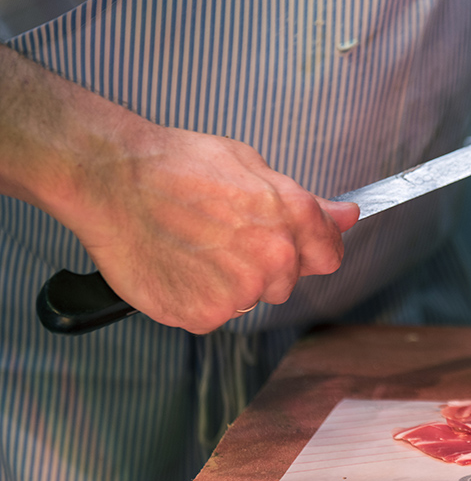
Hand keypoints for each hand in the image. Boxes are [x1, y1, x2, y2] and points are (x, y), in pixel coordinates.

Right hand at [56, 113, 358, 333]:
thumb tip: (348, 216)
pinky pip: (212, 315)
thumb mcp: (252, 166)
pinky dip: (195, 298)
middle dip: (263, 265)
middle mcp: (273, 258)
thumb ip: (306, 202)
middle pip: (286, 281)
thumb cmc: (177, 165)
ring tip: (192, 247)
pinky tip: (175, 266)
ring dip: (227, 283)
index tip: (292, 246)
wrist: (112, 179)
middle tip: (220, 236)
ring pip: (247, 299)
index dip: (310, 250)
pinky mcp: (203, 315)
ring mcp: (238, 292)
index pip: (329, 255)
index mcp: (292, 218)